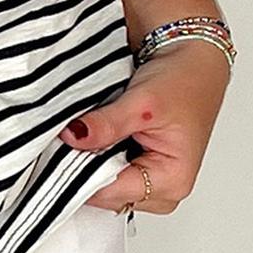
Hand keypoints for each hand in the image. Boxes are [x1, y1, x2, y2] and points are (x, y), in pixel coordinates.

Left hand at [63, 40, 230, 214]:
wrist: (194, 60)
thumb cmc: (185, 81)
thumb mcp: (142, 102)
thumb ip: (107, 124)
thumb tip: (73, 137)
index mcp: (172, 180)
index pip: (110, 192)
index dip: (80, 171)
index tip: (59, 148)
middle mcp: (163, 188)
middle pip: (104, 193)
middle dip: (82, 166)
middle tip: (67, 136)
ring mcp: (150, 180)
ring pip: (102, 183)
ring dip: (88, 159)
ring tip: (86, 130)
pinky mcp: (139, 167)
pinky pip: (107, 170)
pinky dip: (95, 153)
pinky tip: (92, 134)